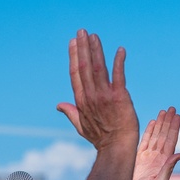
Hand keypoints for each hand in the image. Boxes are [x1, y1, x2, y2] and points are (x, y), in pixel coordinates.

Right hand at [56, 30, 138, 151]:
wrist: (117, 148)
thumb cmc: (101, 139)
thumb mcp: (81, 126)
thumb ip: (71, 112)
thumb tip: (58, 105)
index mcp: (82, 101)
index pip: (76, 74)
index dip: (74, 57)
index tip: (74, 43)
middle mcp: (91, 96)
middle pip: (85, 67)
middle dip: (83, 47)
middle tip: (82, 31)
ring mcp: (104, 96)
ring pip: (98, 68)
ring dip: (96, 50)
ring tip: (94, 36)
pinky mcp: (120, 97)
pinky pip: (119, 76)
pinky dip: (119, 62)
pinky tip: (120, 50)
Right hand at [129, 107, 179, 179]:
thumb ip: (168, 169)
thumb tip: (179, 154)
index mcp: (164, 162)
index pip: (171, 141)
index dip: (174, 128)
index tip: (177, 115)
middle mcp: (158, 157)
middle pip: (164, 135)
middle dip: (168, 122)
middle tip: (172, 108)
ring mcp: (148, 157)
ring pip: (155, 136)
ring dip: (160, 124)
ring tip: (163, 111)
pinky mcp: (138, 158)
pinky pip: (145, 141)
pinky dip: (149, 131)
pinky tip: (152, 122)